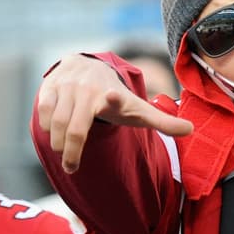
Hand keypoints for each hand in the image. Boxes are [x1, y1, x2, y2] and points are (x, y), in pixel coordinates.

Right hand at [35, 54, 192, 173]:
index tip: (111, 96)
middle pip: (75, 129)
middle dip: (71, 152)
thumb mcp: (137, 109)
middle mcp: (90, 89)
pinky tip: (54, 134)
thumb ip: (162, 121)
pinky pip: (43, 114)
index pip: (115, 98)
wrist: (87, 65)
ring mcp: (68, 87)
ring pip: (56, 124)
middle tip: (72, 168)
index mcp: (115, 96)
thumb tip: (191, 130)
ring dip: (58, 145)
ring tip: (65, 157)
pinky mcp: (50, 87)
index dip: (113, 98)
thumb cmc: (115, 96)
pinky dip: (46, 129)